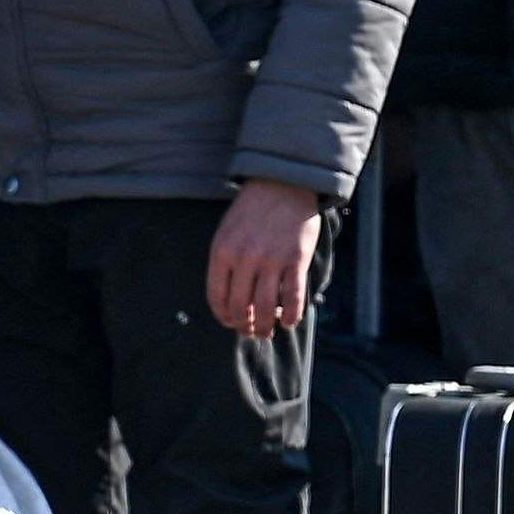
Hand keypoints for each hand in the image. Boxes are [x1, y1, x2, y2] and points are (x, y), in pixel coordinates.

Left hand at [204, 178, 325, 338]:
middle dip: (243, 325)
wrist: (283, 183)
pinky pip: (293, 299)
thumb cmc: (252, 210)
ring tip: (267, 331)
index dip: (223, 316)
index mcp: (222, 251)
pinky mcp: (296, 260)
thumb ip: (225, 263)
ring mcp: (272, 260)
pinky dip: (291, 316)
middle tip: (250, 330)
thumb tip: (230, 301)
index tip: (230, 322)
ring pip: (265, 309)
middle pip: (240, 307)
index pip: (217, 297)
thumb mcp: (227, 231)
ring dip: (265, 327)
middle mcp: (245, 258)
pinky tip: (289, 320)